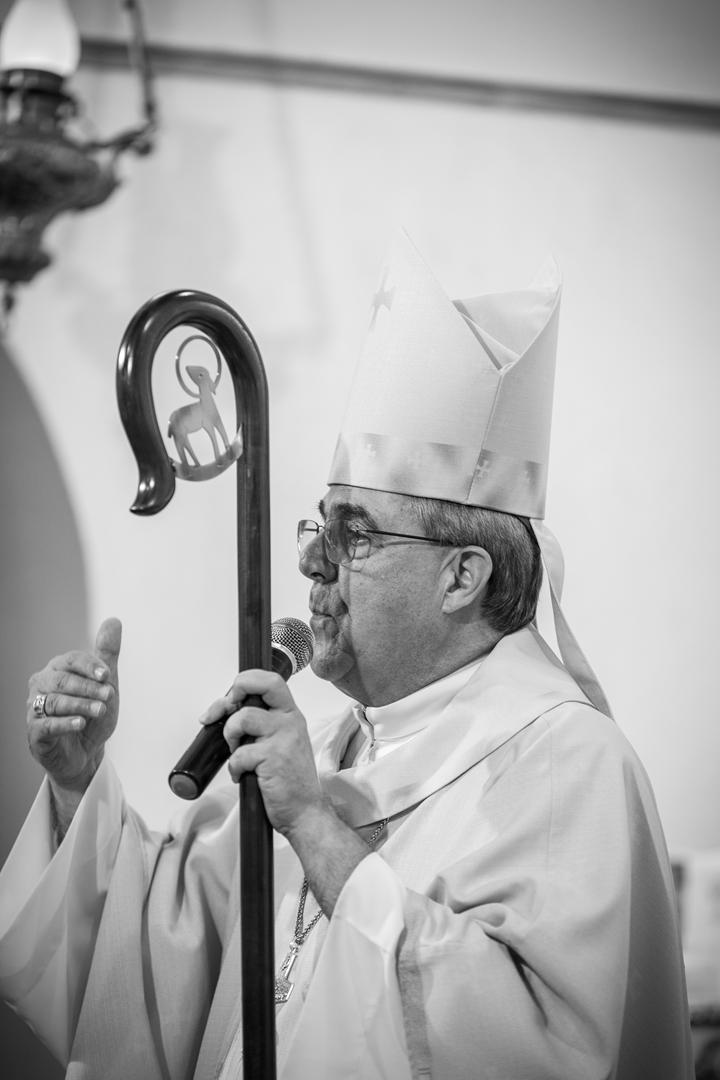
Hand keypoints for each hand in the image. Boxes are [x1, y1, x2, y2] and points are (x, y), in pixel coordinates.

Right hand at [27, 618, 121, 792]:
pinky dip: (64, 723)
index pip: (71, 660)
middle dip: (88, 687)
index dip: (89, 666)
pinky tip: (80, 723)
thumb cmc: (92, 714)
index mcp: (58, 669)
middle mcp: (42, 685)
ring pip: (56, 702)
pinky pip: (46, 725)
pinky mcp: (35, 733)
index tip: (107, 674)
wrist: (85, 753)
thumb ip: (107, 654)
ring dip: (81, 705)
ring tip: (100, 710)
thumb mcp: (105, 684)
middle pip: (63, 680)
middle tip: (110, 695)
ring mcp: (36, 709)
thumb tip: (114, 620)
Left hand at [200, 671, 323, 838]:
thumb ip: (260, 724)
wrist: (305, 811)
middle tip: (225, 711)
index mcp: (290, 715)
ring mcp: (283, 738)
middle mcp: (289, 721)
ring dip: (230, 736)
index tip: (230, 698)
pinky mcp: (273, 758)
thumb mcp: (279, 742)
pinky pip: (238, 754)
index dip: (245, 682)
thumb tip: (227, 712)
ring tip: (237, 753)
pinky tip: (242, 775)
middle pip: (262, 685)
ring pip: (243, 718)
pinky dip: (234, 767)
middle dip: (235, 692)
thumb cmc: (288, 779)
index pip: (271, 680)